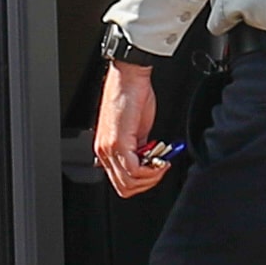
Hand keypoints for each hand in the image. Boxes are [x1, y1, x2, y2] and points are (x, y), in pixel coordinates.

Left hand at [95, 58, 166, 197]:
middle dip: (148, 182)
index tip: (157, 170)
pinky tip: (160, 159)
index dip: (143, 181)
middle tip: (161, 168)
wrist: (129, 77)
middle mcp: (104, 151)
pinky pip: (134, 170)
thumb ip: (140, 148)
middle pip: (124, 187)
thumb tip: (150, 161)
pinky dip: (151, 169)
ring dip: (151, 177)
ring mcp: (109, 148)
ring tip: (162, 162)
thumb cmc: (132, 96)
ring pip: (129, 183)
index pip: (121, 182)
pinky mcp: (118, 142)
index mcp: (106, 149)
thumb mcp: (137, 129)